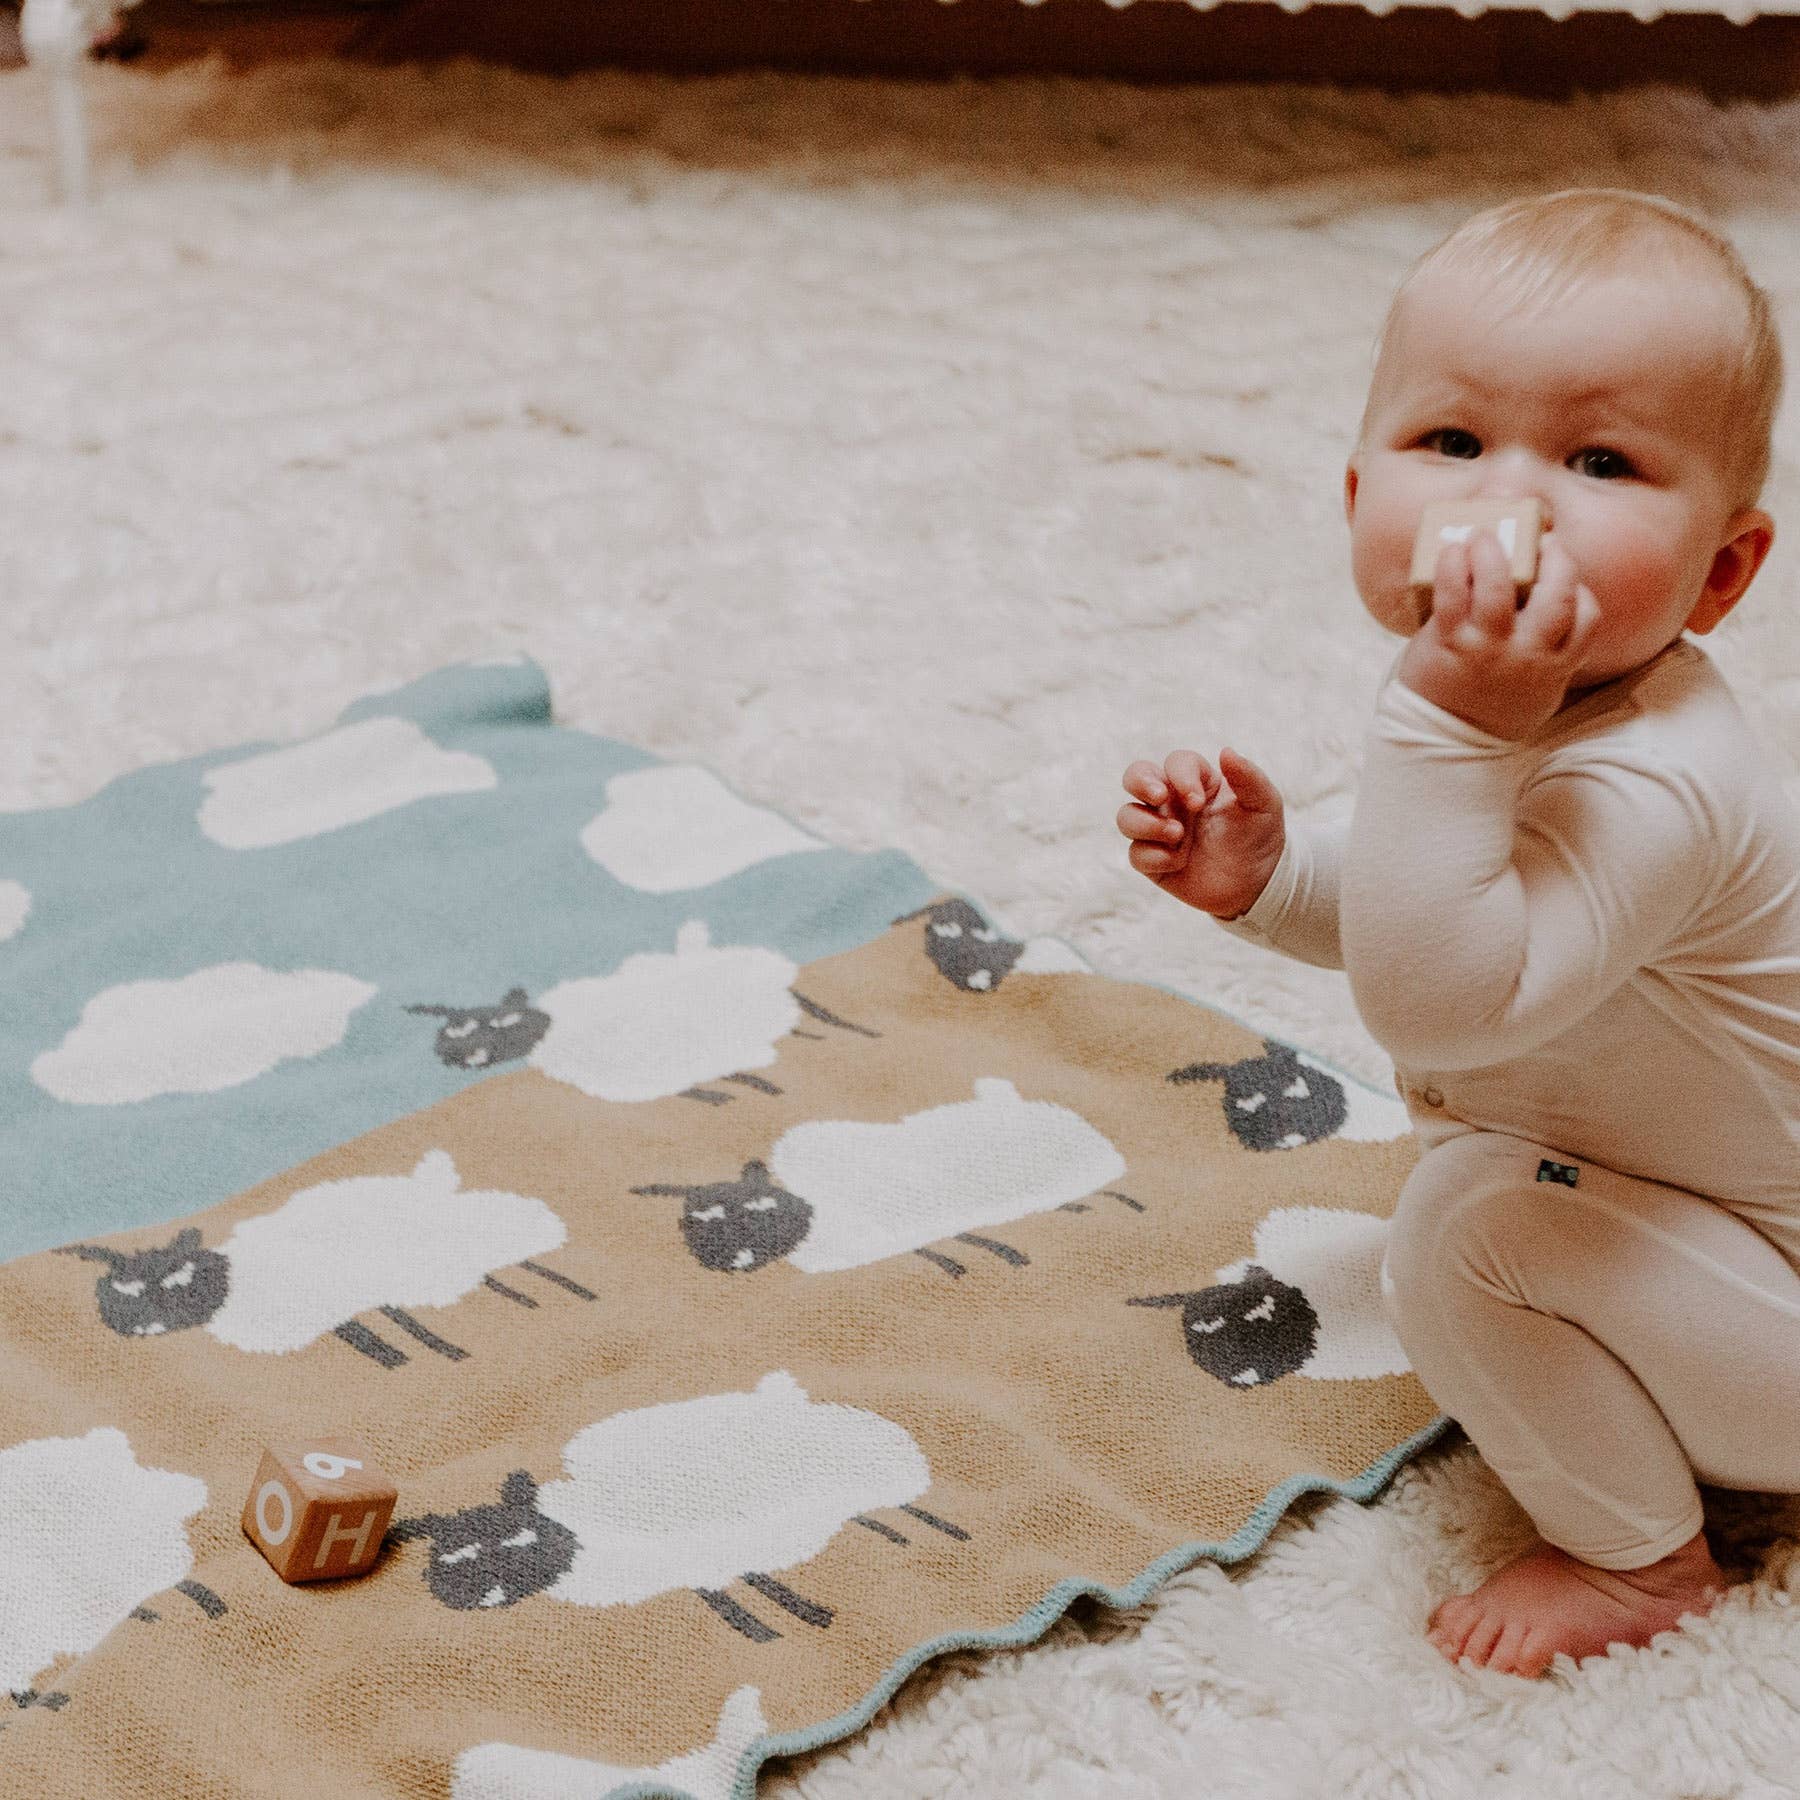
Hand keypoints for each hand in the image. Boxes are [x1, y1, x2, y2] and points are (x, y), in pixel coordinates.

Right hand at [1117, 747, 1285, 918]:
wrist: (1256, 884)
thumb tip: (1225, 751)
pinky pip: (1136, 854)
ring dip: (1146, 824)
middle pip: (1135, 777)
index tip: (1198, 801)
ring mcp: (1159, 830)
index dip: (1181, 776)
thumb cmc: (1259, 837)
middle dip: (1140, 782)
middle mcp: (1171, 802)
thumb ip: (1248, 776)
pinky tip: (1179, 863)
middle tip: (1160, 798)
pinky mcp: (1153, 861)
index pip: (1176, 763)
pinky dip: (1155, 857)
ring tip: (1178, 835)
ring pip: (1127, 816)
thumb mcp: (1264, 804)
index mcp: (1197, 781)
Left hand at [1395, 527, 1603, 740]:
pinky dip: (1452, 566)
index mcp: (1556, 664)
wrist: (1445, 739)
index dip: (1582, 589)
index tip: (1565, 571)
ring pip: (1501, 588)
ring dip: (1495, 552)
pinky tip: (1452, 552)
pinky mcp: (1448, 642)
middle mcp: (1527, 653)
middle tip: (1542, 540)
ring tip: (1484, 535)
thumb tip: (1553, 601)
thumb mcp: (1541, 686)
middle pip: (1558, 595)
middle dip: (1556, 559)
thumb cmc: (1495, 702)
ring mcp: (1487, 647)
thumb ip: (1553, 651)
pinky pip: (1451, 595)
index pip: (1589, 618)